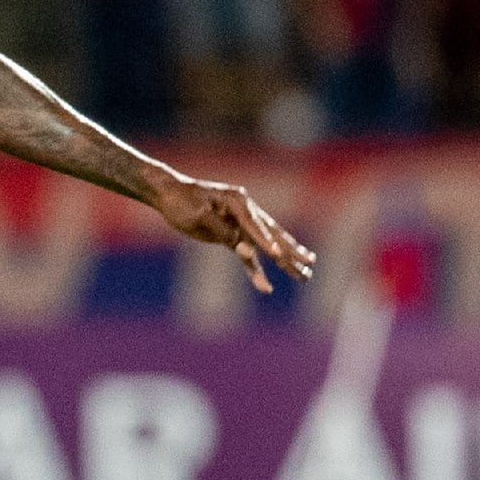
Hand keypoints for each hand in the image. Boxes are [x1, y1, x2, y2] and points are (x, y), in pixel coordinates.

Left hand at [150, 173, 313, 293]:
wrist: (169, 193)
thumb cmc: (181, 202)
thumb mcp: (197, 215)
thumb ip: (221, 230)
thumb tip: (243, 248)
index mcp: (237, 201)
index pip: (254, 224)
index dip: (264, 241)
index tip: (277, 255)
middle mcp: (245, 210)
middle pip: (272, 234)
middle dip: (290, 252)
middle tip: (310, 265)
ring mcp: (242, 222)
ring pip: (267, 244)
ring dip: (286, 259)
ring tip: (307, 272)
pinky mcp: (233, 234)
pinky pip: (249, 254)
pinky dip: (257, 269)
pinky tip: (266, 286)